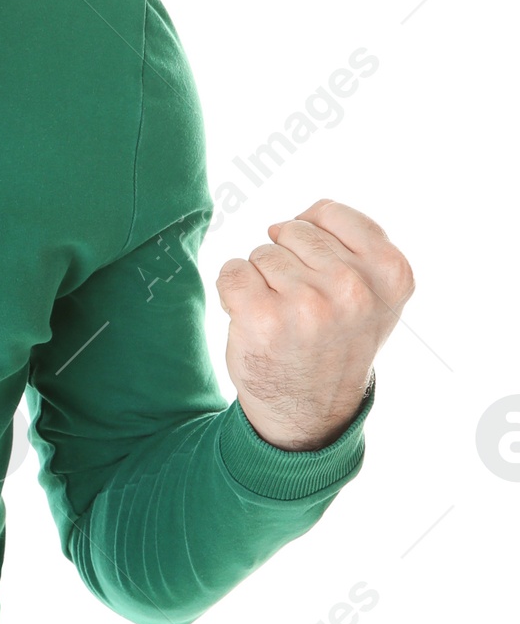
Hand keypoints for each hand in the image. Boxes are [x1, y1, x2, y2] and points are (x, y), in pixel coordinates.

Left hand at [215, 198, 413, 450]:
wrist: (310, 412)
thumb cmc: (336, 340)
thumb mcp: (375, 292)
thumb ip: (356, 243)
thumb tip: (305, 215)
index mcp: (390, 273)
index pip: (327, 212)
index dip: (313, 241)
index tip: (324, 279)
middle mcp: (354, 288)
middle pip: (292, 231)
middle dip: (288, 262)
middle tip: (303, 309)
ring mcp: (308, 304)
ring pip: (261, 253)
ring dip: (263, 282)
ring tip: (284, 320)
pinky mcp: (263, 317)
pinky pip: (232, 271)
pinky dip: (233, 291)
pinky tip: (254, 321)